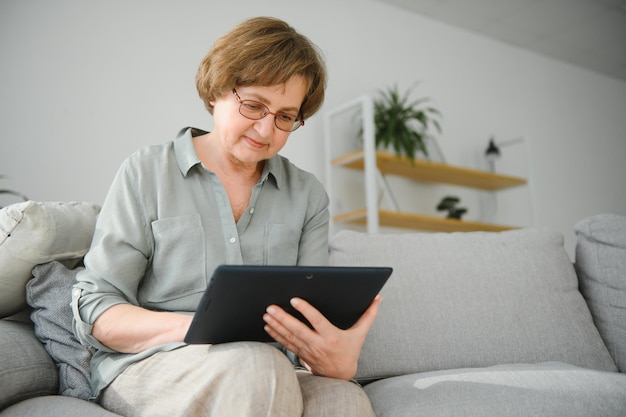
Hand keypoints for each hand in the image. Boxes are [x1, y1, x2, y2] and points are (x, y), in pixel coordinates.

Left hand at [263, 294, 381, 379]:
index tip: (294, 300)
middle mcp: (318, 343)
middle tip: (271, 307)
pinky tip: (268, 326)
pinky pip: (286, 343)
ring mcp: (307, 350)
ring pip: (289, 336)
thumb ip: (369, 315)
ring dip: (276, 325)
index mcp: (332, 337)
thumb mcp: (360, 334)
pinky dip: (275, 334)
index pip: (316, 321)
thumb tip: (378, 298)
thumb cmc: (350, 351)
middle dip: (283, 318)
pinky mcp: (301, 353)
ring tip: (267, 314)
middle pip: (297, 329)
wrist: (340, 375)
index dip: (305, 310)